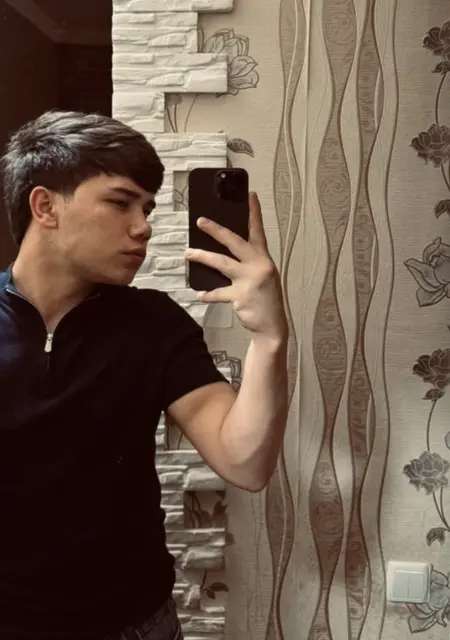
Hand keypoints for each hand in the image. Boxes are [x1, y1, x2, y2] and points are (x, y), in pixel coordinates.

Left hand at [184, 192, 286, 341]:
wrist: (272, 326)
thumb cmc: (265, 299)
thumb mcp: (262, 276)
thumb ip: (248, 263)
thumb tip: (224, 252)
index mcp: (264, 259)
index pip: (258, 231)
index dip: (254, 213)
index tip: (250, 195)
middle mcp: (259, 266)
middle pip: (235, 242)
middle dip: (216, 230)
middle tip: (200, 221)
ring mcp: (250, 280)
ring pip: (222, 263)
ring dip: (202, 257)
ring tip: (188, 253)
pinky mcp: (240, 296)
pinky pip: (219, 292)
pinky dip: (208, 294)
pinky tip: (199, 294)